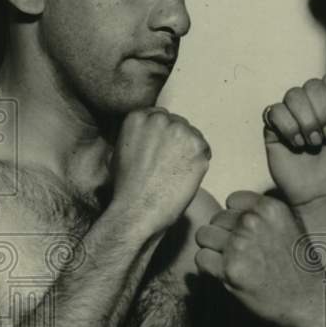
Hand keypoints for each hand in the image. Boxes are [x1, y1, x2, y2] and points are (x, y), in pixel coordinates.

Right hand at [111, 107, 210, 238]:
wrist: (137, 210)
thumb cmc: (127, 188)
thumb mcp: (120, 152)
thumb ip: (137, 136)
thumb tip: (150, 136)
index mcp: (137, 117)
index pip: (160, 117)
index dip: (163, 136)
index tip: (162, 151)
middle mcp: (159, 119)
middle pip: (178, 123)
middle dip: (177, 142)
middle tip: (171, 165)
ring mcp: (179, 130)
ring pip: (192, 135)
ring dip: (189, 151)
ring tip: (176, 173)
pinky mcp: (197, 145)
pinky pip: (205, 150)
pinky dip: (200, 163)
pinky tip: (186, 178)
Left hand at [194, 191, 322, 326]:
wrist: (310, 300)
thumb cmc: (300, 266)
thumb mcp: (290, 226)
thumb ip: (262, 215)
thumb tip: (231, 212)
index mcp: (269, 208)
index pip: (232, 201)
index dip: (236, 218)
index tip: (247, 235)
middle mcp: (253, 222)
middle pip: (216, 219)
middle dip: (224, 234)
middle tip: (241, 254)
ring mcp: (239, 245)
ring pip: (204, 236)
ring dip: (213, 249)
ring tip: (232, 263)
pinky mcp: (229, 270)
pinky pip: (201, 259)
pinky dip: (209, 268)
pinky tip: (227, 275)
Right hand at [264, 74, 325, 207]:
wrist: (321, 194)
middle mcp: (311, 106)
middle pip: (312, 85)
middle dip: (322, 112)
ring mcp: (291, 115)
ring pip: (293, 95)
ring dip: (307, 121)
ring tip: (314, 143)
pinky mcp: (273, 129)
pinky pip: (274, 111)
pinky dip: (289, 128)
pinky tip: (297, 144)